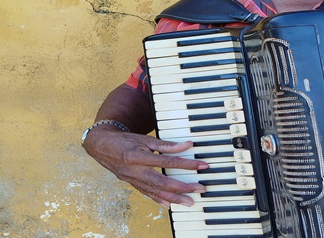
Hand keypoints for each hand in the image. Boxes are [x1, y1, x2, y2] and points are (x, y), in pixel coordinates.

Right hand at [83, 126, 208, 207]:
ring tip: (190, 202)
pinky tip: (169, 205)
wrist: (101, 146)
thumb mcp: (145, 139)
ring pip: (156, 192)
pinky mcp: (131, 184)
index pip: (168, 162)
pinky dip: (159, 200)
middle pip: (163, 183)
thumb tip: (187, 145)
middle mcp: (135, 172)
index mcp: (139, 157)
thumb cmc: (125, 140)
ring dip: (174, 198)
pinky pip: (147, 194)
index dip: (186, 165)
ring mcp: (132, 180)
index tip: (202, 166)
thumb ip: (166, 144)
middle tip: (200, 189)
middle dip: (183, 188)